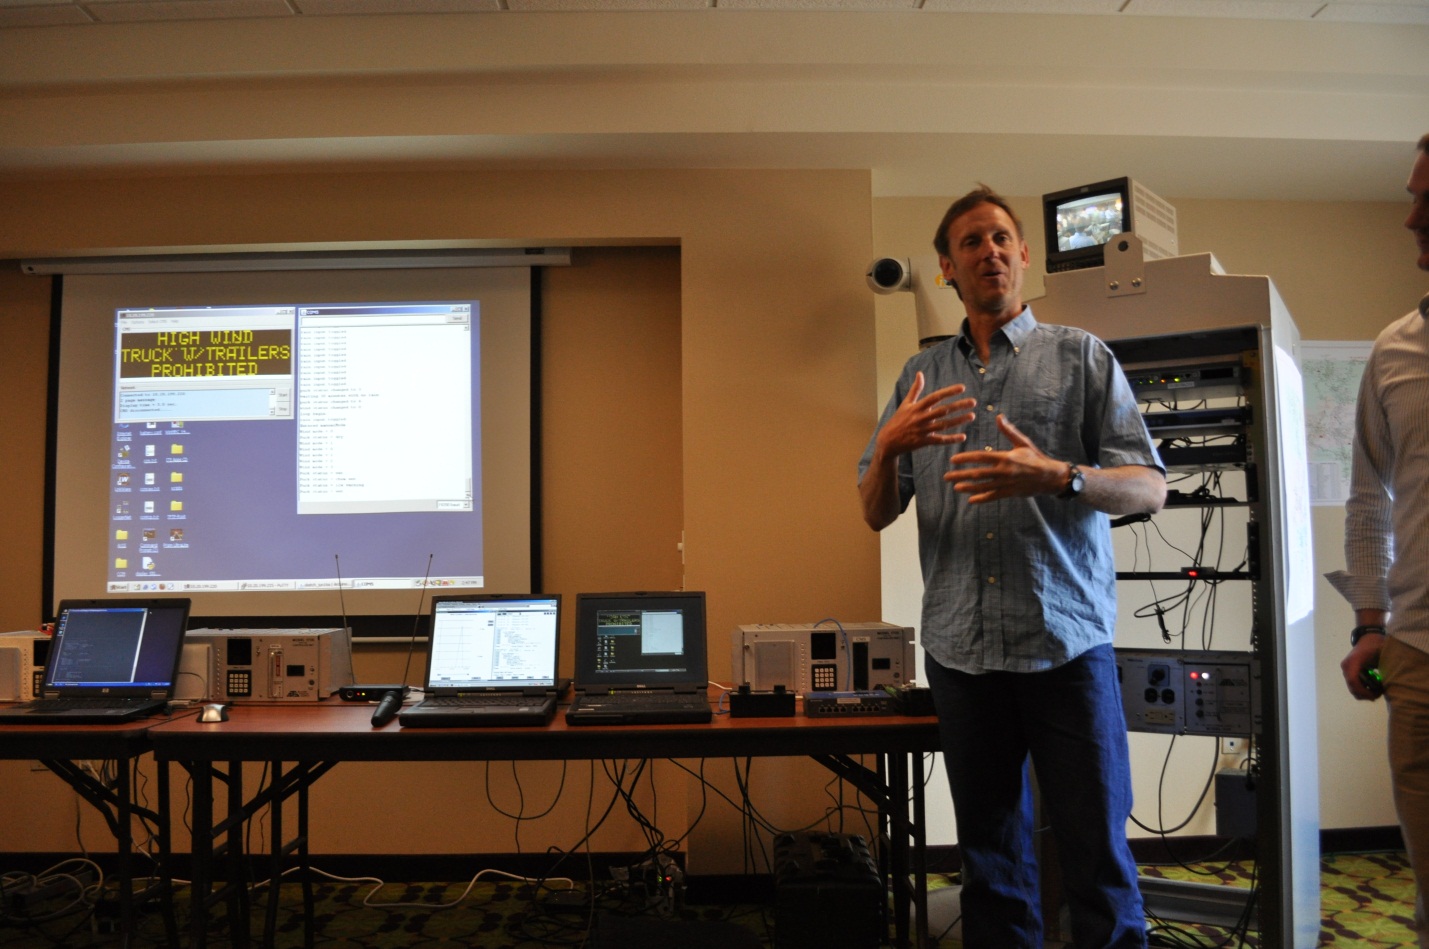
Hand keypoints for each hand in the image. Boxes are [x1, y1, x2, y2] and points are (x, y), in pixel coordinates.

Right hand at [873, 371, 976, 460]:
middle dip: (958, 406)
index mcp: (916, 407)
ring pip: (944, 425)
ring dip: (959, 420)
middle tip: (973, 402)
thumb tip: (920, 373)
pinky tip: (963, 436)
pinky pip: (940, 440)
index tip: (962, 388)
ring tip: (972, 416)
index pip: (935, 397)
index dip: (948, 392)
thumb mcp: (905, 404)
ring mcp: (923, 431)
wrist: (888, 441)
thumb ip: (915, 389)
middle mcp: (920, 418)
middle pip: (943, 410)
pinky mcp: (924, 442)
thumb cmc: (898, 420)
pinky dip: (951, 439)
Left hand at [944, 414, 1064, 503]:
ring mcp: (1006, 484)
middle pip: (977, 474)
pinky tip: (970, 500)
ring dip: (968, 487)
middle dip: (960, 475)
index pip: (981, 457)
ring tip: (955, 487)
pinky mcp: (1010, 493)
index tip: (953, 460)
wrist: (1050, 476)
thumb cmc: (1035, 457)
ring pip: (983, 486)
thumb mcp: (1022, 442)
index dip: (965, 459)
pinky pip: (993, 496)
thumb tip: (999, 416)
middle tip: (946, 476)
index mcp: (1005, 457)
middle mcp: (1004, 471)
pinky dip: (982, 499)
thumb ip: (1009, 431)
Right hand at [1341, 636, 1384, 701]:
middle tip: (1379, 695)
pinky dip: (1363, 689)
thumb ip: (1388, 664)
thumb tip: (1394, 678)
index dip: (1363, 691)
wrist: (1368, 638)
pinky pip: (1354, 685)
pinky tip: (1373, 686)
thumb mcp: (1383, 652)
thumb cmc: (1376, 644)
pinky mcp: (1348, 672)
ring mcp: (1346, 669)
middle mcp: (1346, 666)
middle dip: (1365, 695)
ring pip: (1352, 688)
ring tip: (1377, 690)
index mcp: (1353, 661)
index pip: (1353, 680)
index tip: (1375, 696)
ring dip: (1364, 693)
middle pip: (1352, 687)